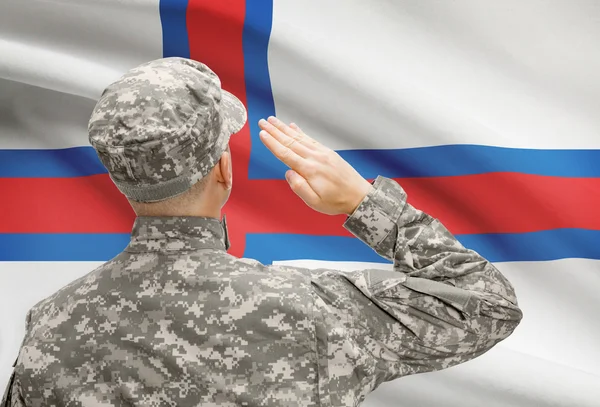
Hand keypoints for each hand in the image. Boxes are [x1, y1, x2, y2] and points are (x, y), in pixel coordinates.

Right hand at [258, 117, 372, 215]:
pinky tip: (293, 126)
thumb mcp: (314, 202)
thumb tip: (288, 172)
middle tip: (262, 121)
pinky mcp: (328, 152)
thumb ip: (299, 187)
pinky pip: (310, 139)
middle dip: (275, 131)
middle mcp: (315, 158)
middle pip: (290, 142)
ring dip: (284, 128)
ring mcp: (322, 153)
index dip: (272, 143)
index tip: (262, 134)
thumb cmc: (336, 201)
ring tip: (273, 120)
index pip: (286, 154)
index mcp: (310, 170)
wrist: (359, 195)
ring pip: (299, 138)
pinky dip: (300, 132)